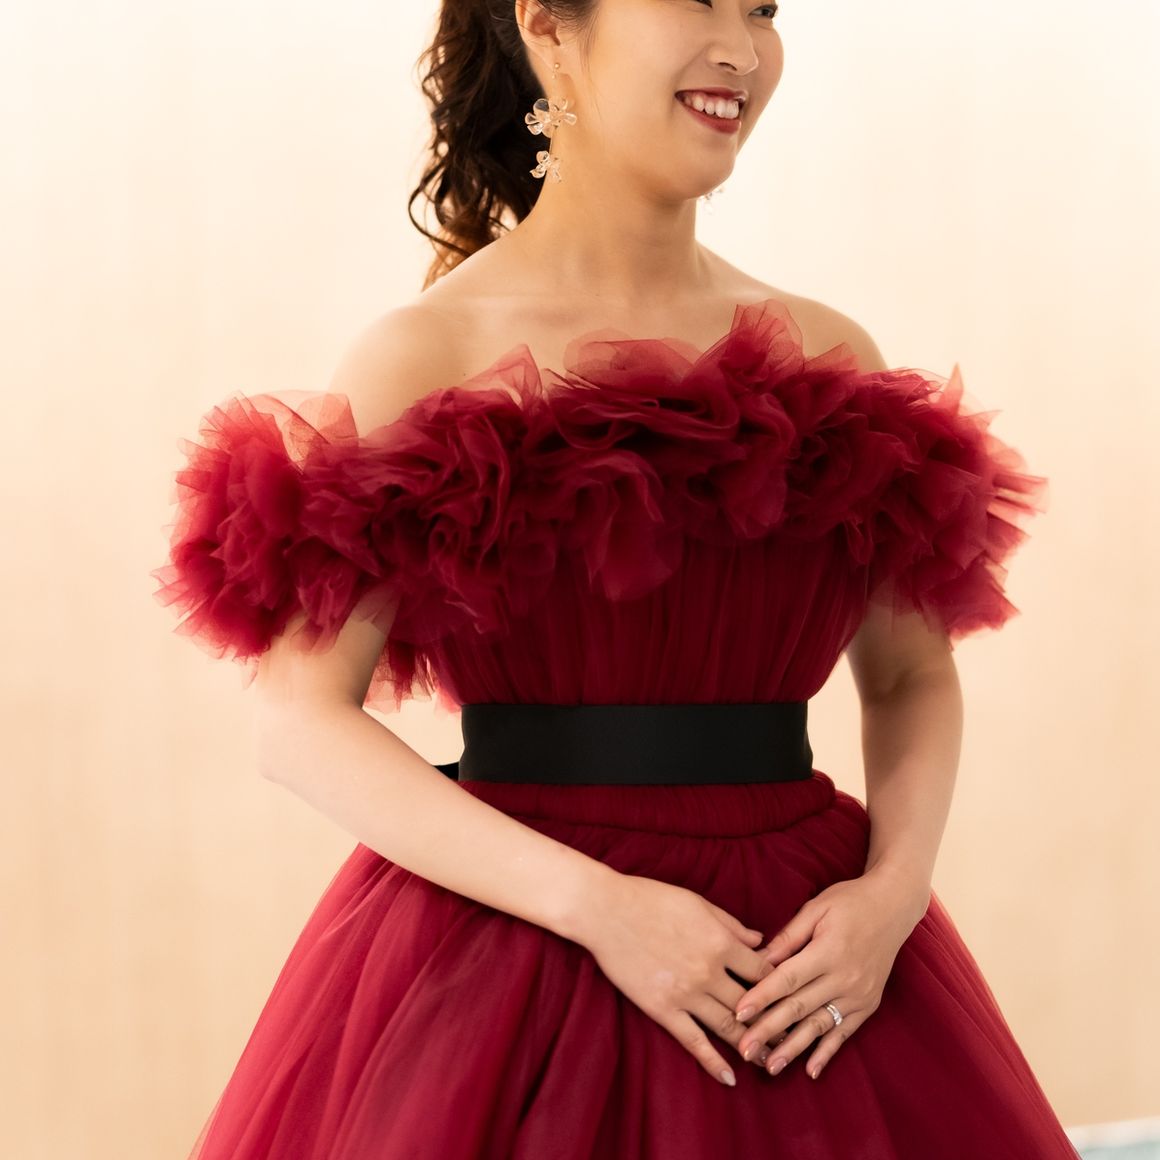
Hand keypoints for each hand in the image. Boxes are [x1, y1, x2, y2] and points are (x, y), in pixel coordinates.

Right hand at [578, 872, 775, 1086]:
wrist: (606, 911)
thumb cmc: (651, 899)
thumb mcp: (697, 903)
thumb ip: (731, 924)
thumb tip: (759, 939)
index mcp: (721, 942)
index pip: (763, 971)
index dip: (780, 984)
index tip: (789, 997)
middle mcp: (709, 971)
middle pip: (752, 1004)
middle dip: (773, 1022)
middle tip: (791, 1038)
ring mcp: (686, 993)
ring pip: (728, 1027)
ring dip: (752, 1046)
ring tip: (770, 1062)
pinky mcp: (663, 1009)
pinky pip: (693, 1041)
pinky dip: (713, 1062)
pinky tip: (729, 1079)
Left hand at [732, 870, 927, 1079]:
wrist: (894, 907)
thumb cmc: (849, 902)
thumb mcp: (816, 909)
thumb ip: (788, 937)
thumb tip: (758, 959)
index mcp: (828, 951)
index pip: (788, 978)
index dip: (762, 997)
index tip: (738, 1013)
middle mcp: (845, 977)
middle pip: (800, 1007)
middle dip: (769, 1030)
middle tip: (744, 1050)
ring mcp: (859, 995)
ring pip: (820, 1026)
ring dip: (794, 1049)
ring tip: (771, 1067)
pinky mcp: (868, 1005)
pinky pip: (845, 1033)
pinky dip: (828, 1053)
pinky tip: (811, 1070)